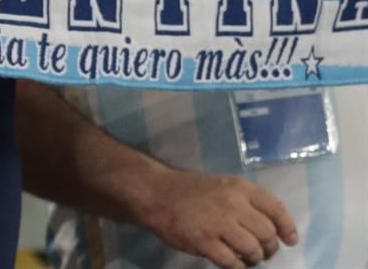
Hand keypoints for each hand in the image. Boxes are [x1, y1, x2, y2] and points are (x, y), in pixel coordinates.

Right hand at [140, 167, 296, 268]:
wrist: (156, 193)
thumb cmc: (192, 190)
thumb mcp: (223, 186)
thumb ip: (247, 202)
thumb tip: (273, 228)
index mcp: (239, 188)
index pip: (275, 208)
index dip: (287, 227)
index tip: (290, 240)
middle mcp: (233, 204)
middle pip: (266, 234)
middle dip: (269, 248)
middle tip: (262, 252)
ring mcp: (218, 224)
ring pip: (252, 250)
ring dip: (254, 259)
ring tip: (247, 258)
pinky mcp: (204, 242)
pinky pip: (232, 263)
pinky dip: (237, 267)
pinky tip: (232, 263)